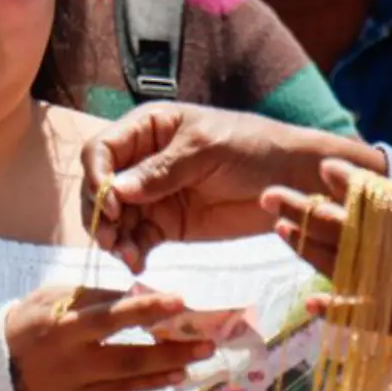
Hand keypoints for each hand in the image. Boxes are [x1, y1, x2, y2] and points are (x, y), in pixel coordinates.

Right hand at [3, 285, 212, 390]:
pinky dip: (150, 383)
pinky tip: (176, 376)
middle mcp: (73, 356)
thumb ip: (90, 296)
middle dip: (170, 345)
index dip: (147, 307)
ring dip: (168, 365)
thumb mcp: (49, 299)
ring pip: (130, 376)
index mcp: (64, 323)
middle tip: (207, 338)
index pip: (112, 314)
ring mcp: (77, 383)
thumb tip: (135, 293)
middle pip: (128, 352)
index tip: (180, 300)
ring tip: (201, 356)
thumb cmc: (25, 326)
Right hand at [80, 103, 385, 270]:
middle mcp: (143, 160)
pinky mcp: (169, 225)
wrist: (293, 180)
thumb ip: (163, 169)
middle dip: (100, 213)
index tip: (112, 204)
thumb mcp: (208, 150)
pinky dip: (133, 251)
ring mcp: (154, 195)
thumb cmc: (254, 147)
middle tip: (111, 238)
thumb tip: (119, 190)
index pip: (102, 150)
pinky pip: (138, 239)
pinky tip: (139, 262)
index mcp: (148, 128)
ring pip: (115, 219)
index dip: (98, 177)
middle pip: (102, 187)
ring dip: (114, 238)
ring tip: (126, 256)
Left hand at [263, 146, 391, 390]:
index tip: (321, 169)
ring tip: (280, 233)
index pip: (377, 193)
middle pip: (346, 228)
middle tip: (269, 197)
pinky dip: (337, 311)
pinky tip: (311, 305)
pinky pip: (366, 317)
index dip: (346, 179)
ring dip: (309, 250)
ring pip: (346, 268)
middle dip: (306, 209)